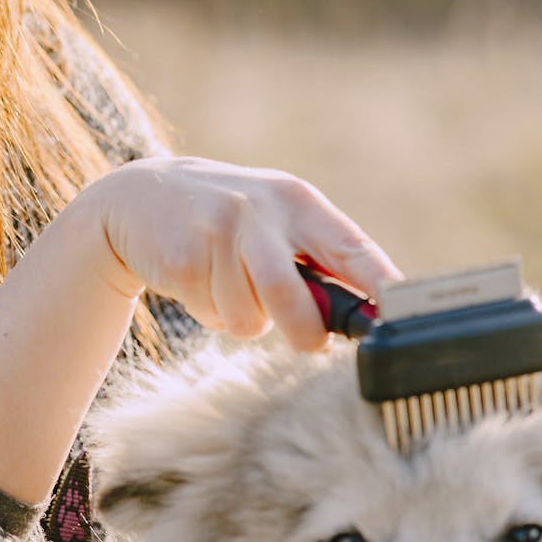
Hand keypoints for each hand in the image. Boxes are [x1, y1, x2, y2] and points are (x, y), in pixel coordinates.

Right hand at [78, 156, 402, 349]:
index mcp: (296, 201)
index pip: (352, 247)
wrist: (139, 198)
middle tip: (308, 343)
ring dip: (244, 320)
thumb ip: (316, 261)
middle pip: (291, 293)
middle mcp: (259, 209)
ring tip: (227, 286)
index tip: (402, 316)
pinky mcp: (181, 256)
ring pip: (249, 317)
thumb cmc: (228, 222)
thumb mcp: (274, 223)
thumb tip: (365, 316)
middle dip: (303, 331)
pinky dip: (209, 312)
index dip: (380, 285)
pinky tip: (197, 280)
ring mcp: (216, 231)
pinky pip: (212, 314)